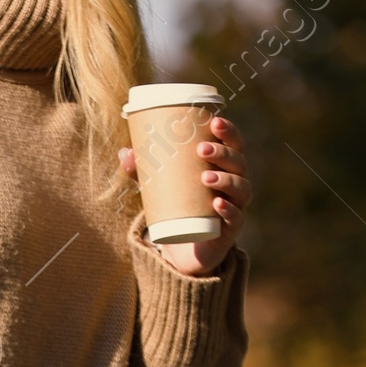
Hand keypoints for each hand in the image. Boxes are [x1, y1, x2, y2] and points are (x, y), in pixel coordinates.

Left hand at [119, 111, 251, 276]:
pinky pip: (236, 216)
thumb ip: (142, 171)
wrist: (186, 246)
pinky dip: (229, 209)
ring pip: (240, 187)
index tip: (214, 121)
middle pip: (238, 162)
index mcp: (224, 166)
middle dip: (223, 152)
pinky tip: (218, 203)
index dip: (229, 131)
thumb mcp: (159, 187)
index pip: (234, 143)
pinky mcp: (231, 228)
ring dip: (226, 179)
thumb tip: (125, 153)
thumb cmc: (179, 206)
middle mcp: (236, 182)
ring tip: (205, 177)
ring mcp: (236, 205)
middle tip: (201, 149)